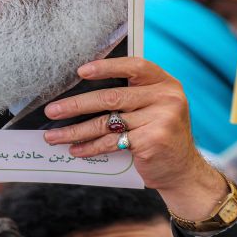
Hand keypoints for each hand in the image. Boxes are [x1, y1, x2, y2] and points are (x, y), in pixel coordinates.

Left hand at [40, 57, 227, 219]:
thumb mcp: (155, 108)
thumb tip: (83, 92)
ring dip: (76, 131)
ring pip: (107, 123)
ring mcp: (161, 120)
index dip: (106, 67)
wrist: (183, 170)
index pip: (134, 66)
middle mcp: (166, 98)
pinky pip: (112, 142)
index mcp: (165, 84)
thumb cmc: (160, 135)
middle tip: (52, 110)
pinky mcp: (152, 141)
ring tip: (53, 136)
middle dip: (77, 105)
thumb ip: (132, 96)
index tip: (80, 71)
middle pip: (112, 97)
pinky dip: (90, 147)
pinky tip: (76, 150)